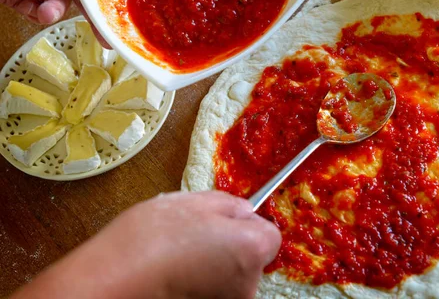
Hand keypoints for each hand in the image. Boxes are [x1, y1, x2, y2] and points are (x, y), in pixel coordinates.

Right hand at [11, 191, 281, 298]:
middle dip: (231, 246)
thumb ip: (231, 205)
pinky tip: (175, 275)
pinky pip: (214, 290)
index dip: (246, 225)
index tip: (223, 222)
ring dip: (215, 266)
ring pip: (231, 276)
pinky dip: (201, 283)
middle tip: (195, 236)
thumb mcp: (196, 202)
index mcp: (253, 248)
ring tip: (179, 256)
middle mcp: (249, 283)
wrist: (115, 280)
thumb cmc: (154, 236)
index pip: (269, 234)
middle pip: (252, 258)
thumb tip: (245, 212)